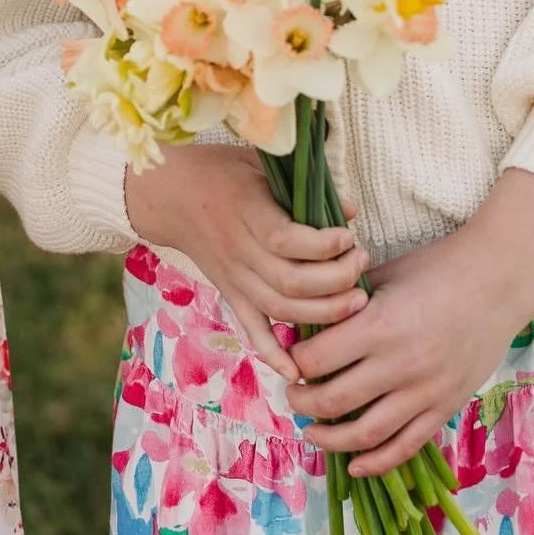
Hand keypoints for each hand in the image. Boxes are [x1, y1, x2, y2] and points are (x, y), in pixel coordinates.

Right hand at [125, 143, 368, 379]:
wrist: (171, 195)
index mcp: (247, 213)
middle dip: (336, 280)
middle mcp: (240, 251)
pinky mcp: (230, 294)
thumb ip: (303, 187)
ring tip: (356, 301)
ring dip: (323, 313)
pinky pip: (251, 330)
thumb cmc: (221, 171)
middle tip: (362, 263)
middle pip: (291, 281)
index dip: (324, 245)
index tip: (348, 236)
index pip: (287, 241)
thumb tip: (350, 211)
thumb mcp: (261, 163)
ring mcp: (234, 278)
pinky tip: (298, 371)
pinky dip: (273, 354)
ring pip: (280, 309)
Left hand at [285, 170, 533, 476]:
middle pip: (333, 400)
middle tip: (292, 396)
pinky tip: (355, 464)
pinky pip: (405, 446)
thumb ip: (344, 301)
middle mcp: (399, 365)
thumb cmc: (434, 269)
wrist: (497, 282)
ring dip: (330, 438)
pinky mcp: (445, 407)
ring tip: (312, 432)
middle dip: (302, 403)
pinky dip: (376, 461)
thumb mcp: (382, 276)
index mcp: (378, 326)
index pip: (317, 359)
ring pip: (365, 434)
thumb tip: (301, 323)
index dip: (294, 362)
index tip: (287, 359)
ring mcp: (425, 392)